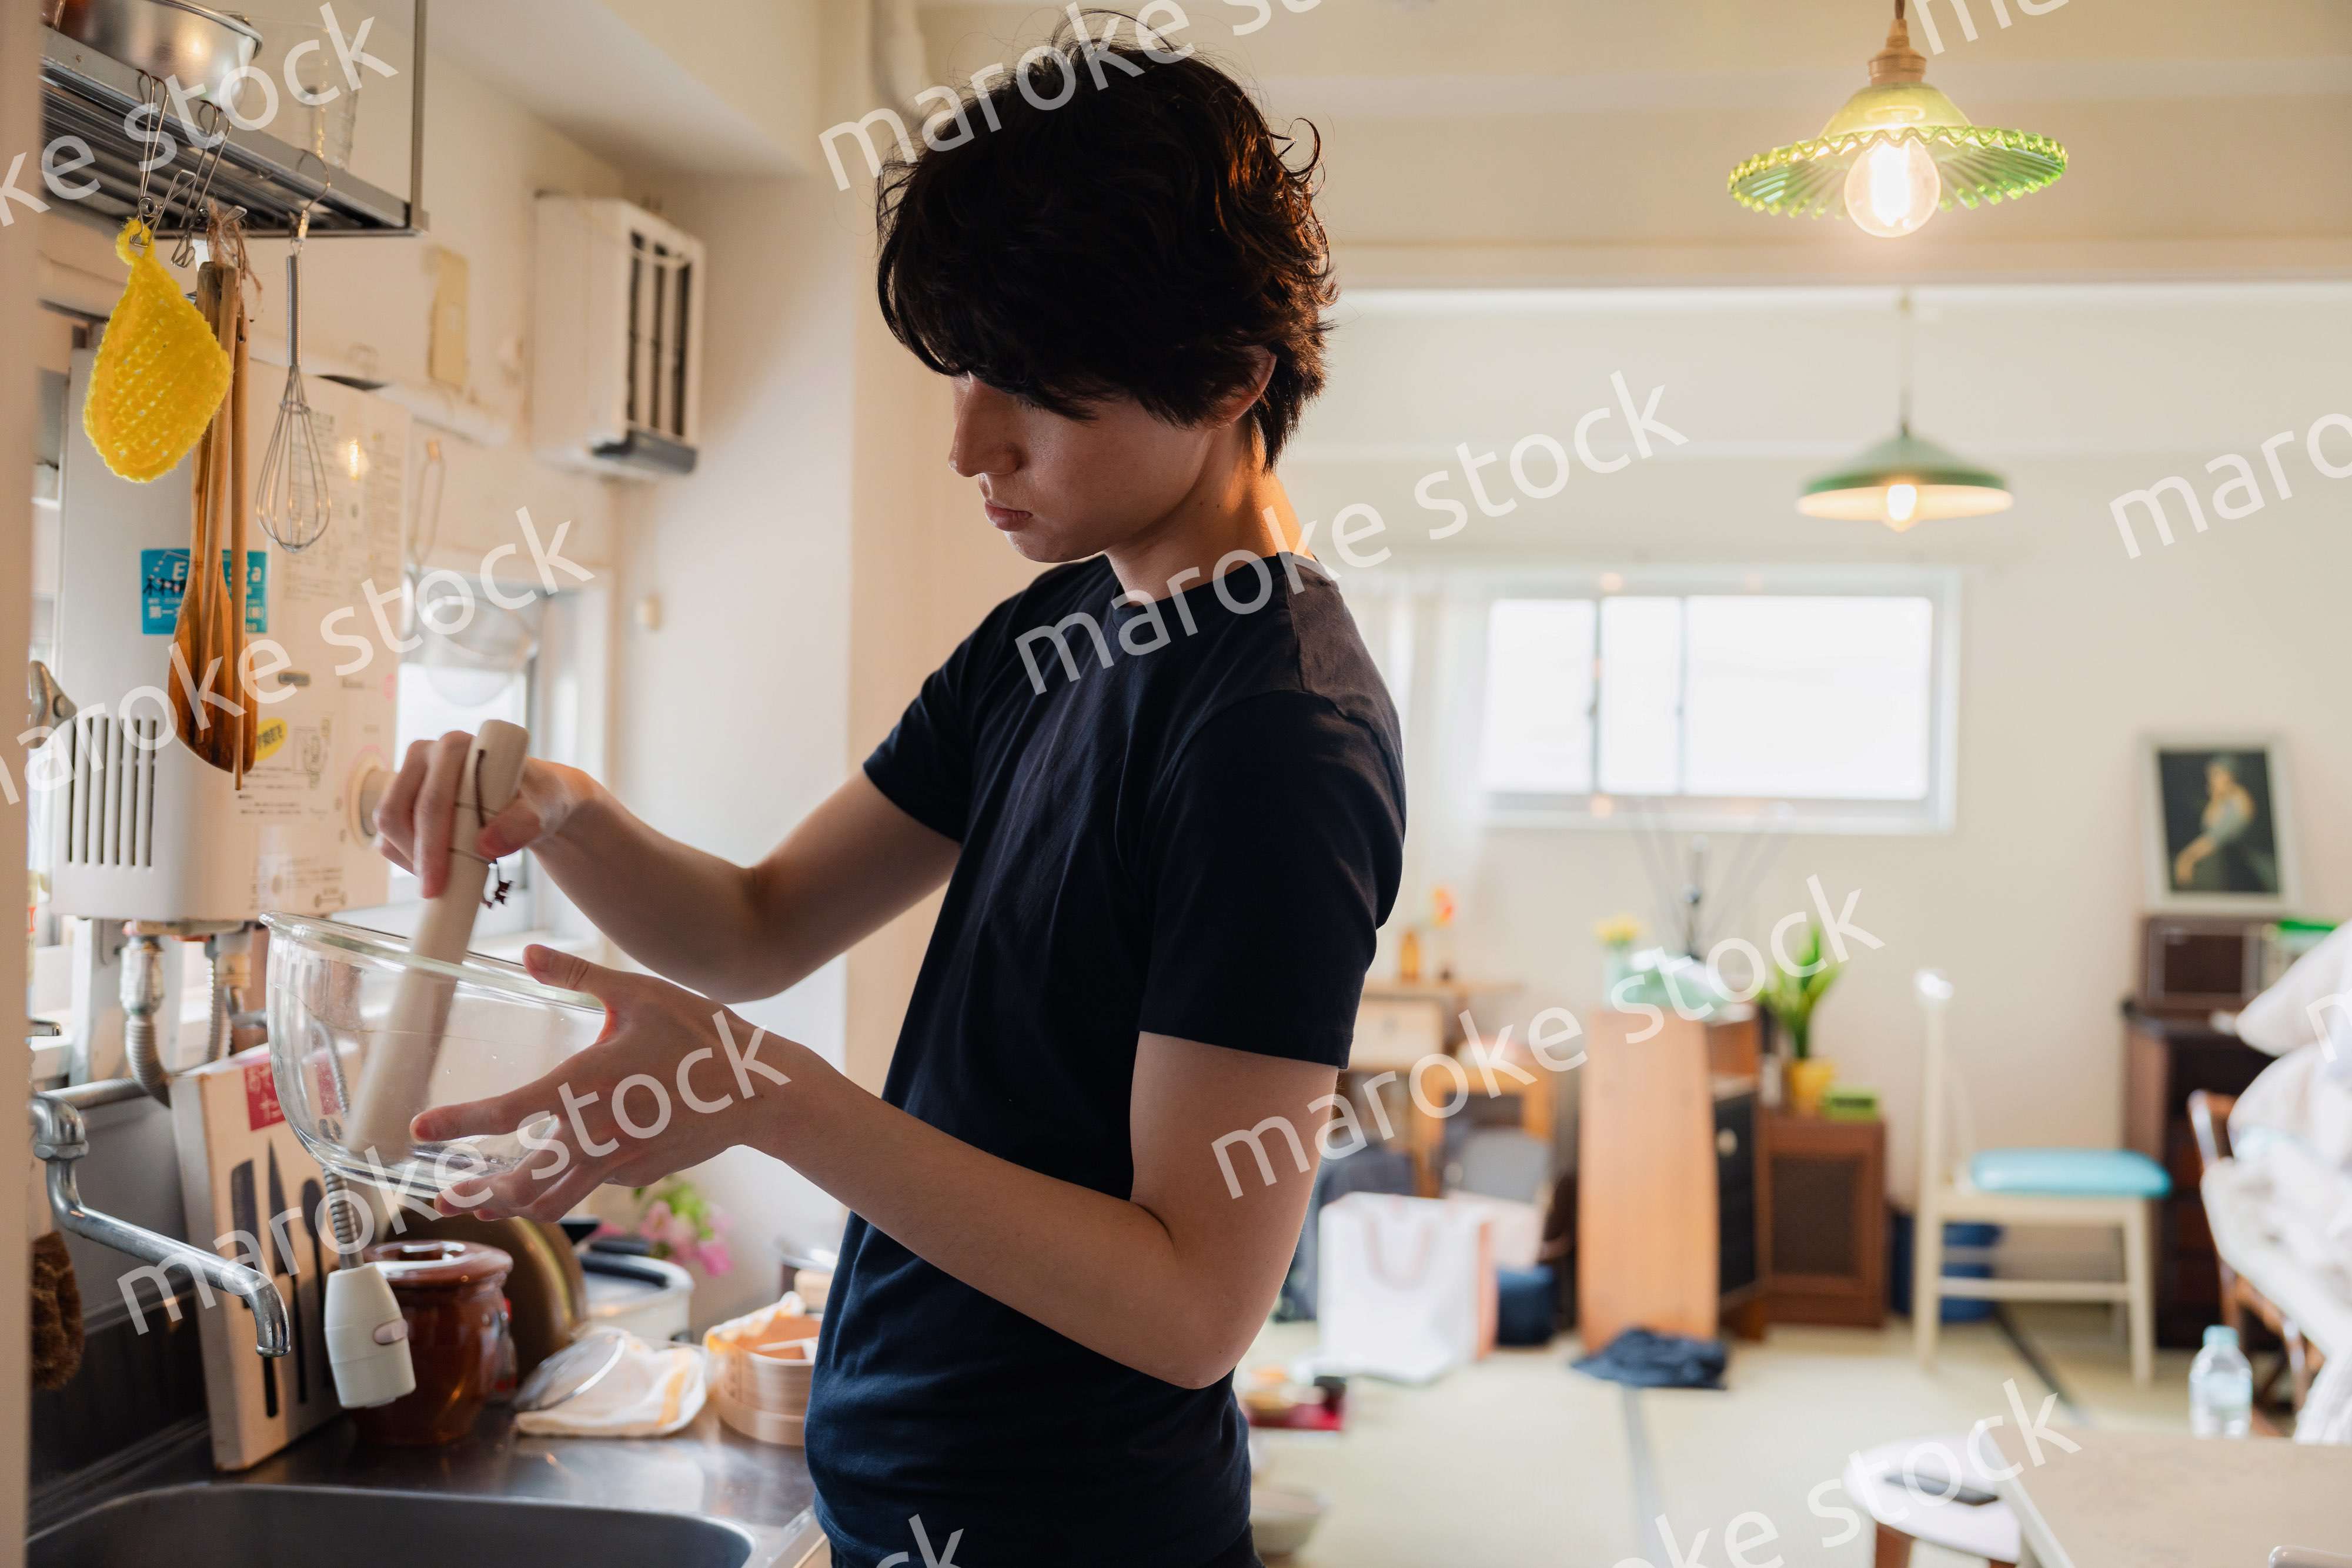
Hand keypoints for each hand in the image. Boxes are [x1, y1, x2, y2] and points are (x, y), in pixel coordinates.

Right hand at [375, 731, 598, 897]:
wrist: (532, 802)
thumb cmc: (537, 801)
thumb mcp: (541, 812)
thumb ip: (522, 825)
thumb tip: (484, 845)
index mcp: (454, 747)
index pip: (431, 802)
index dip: (431, 846)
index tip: (438, 884)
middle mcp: (424, 755)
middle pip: (397, 815)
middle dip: (417, 858)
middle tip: (440, 891)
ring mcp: (408, 777)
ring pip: (389, 829)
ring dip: (411, 860)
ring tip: (447, 877)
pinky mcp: (402, 801)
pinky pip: (388, 838)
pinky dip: (408, 861)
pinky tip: (437, 871)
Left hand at [412, 946, 808, 1221]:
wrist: (760, 1090)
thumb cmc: (701, 1033)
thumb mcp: (640, 992)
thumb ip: (579, 975)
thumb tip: (527, 954)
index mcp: (589, 1083)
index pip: (510, 1110)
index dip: (459, 1122)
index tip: (418, 1132)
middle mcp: (597, 1131)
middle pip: (523, 1181)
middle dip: (478, 1194)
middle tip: (443, 1198)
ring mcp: (619, 1160)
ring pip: (553, 1198)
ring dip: (513, 1204)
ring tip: (482, 1206)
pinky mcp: (638, 1172)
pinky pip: (592, 1180)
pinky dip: (566, 1182)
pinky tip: (562, 1169)